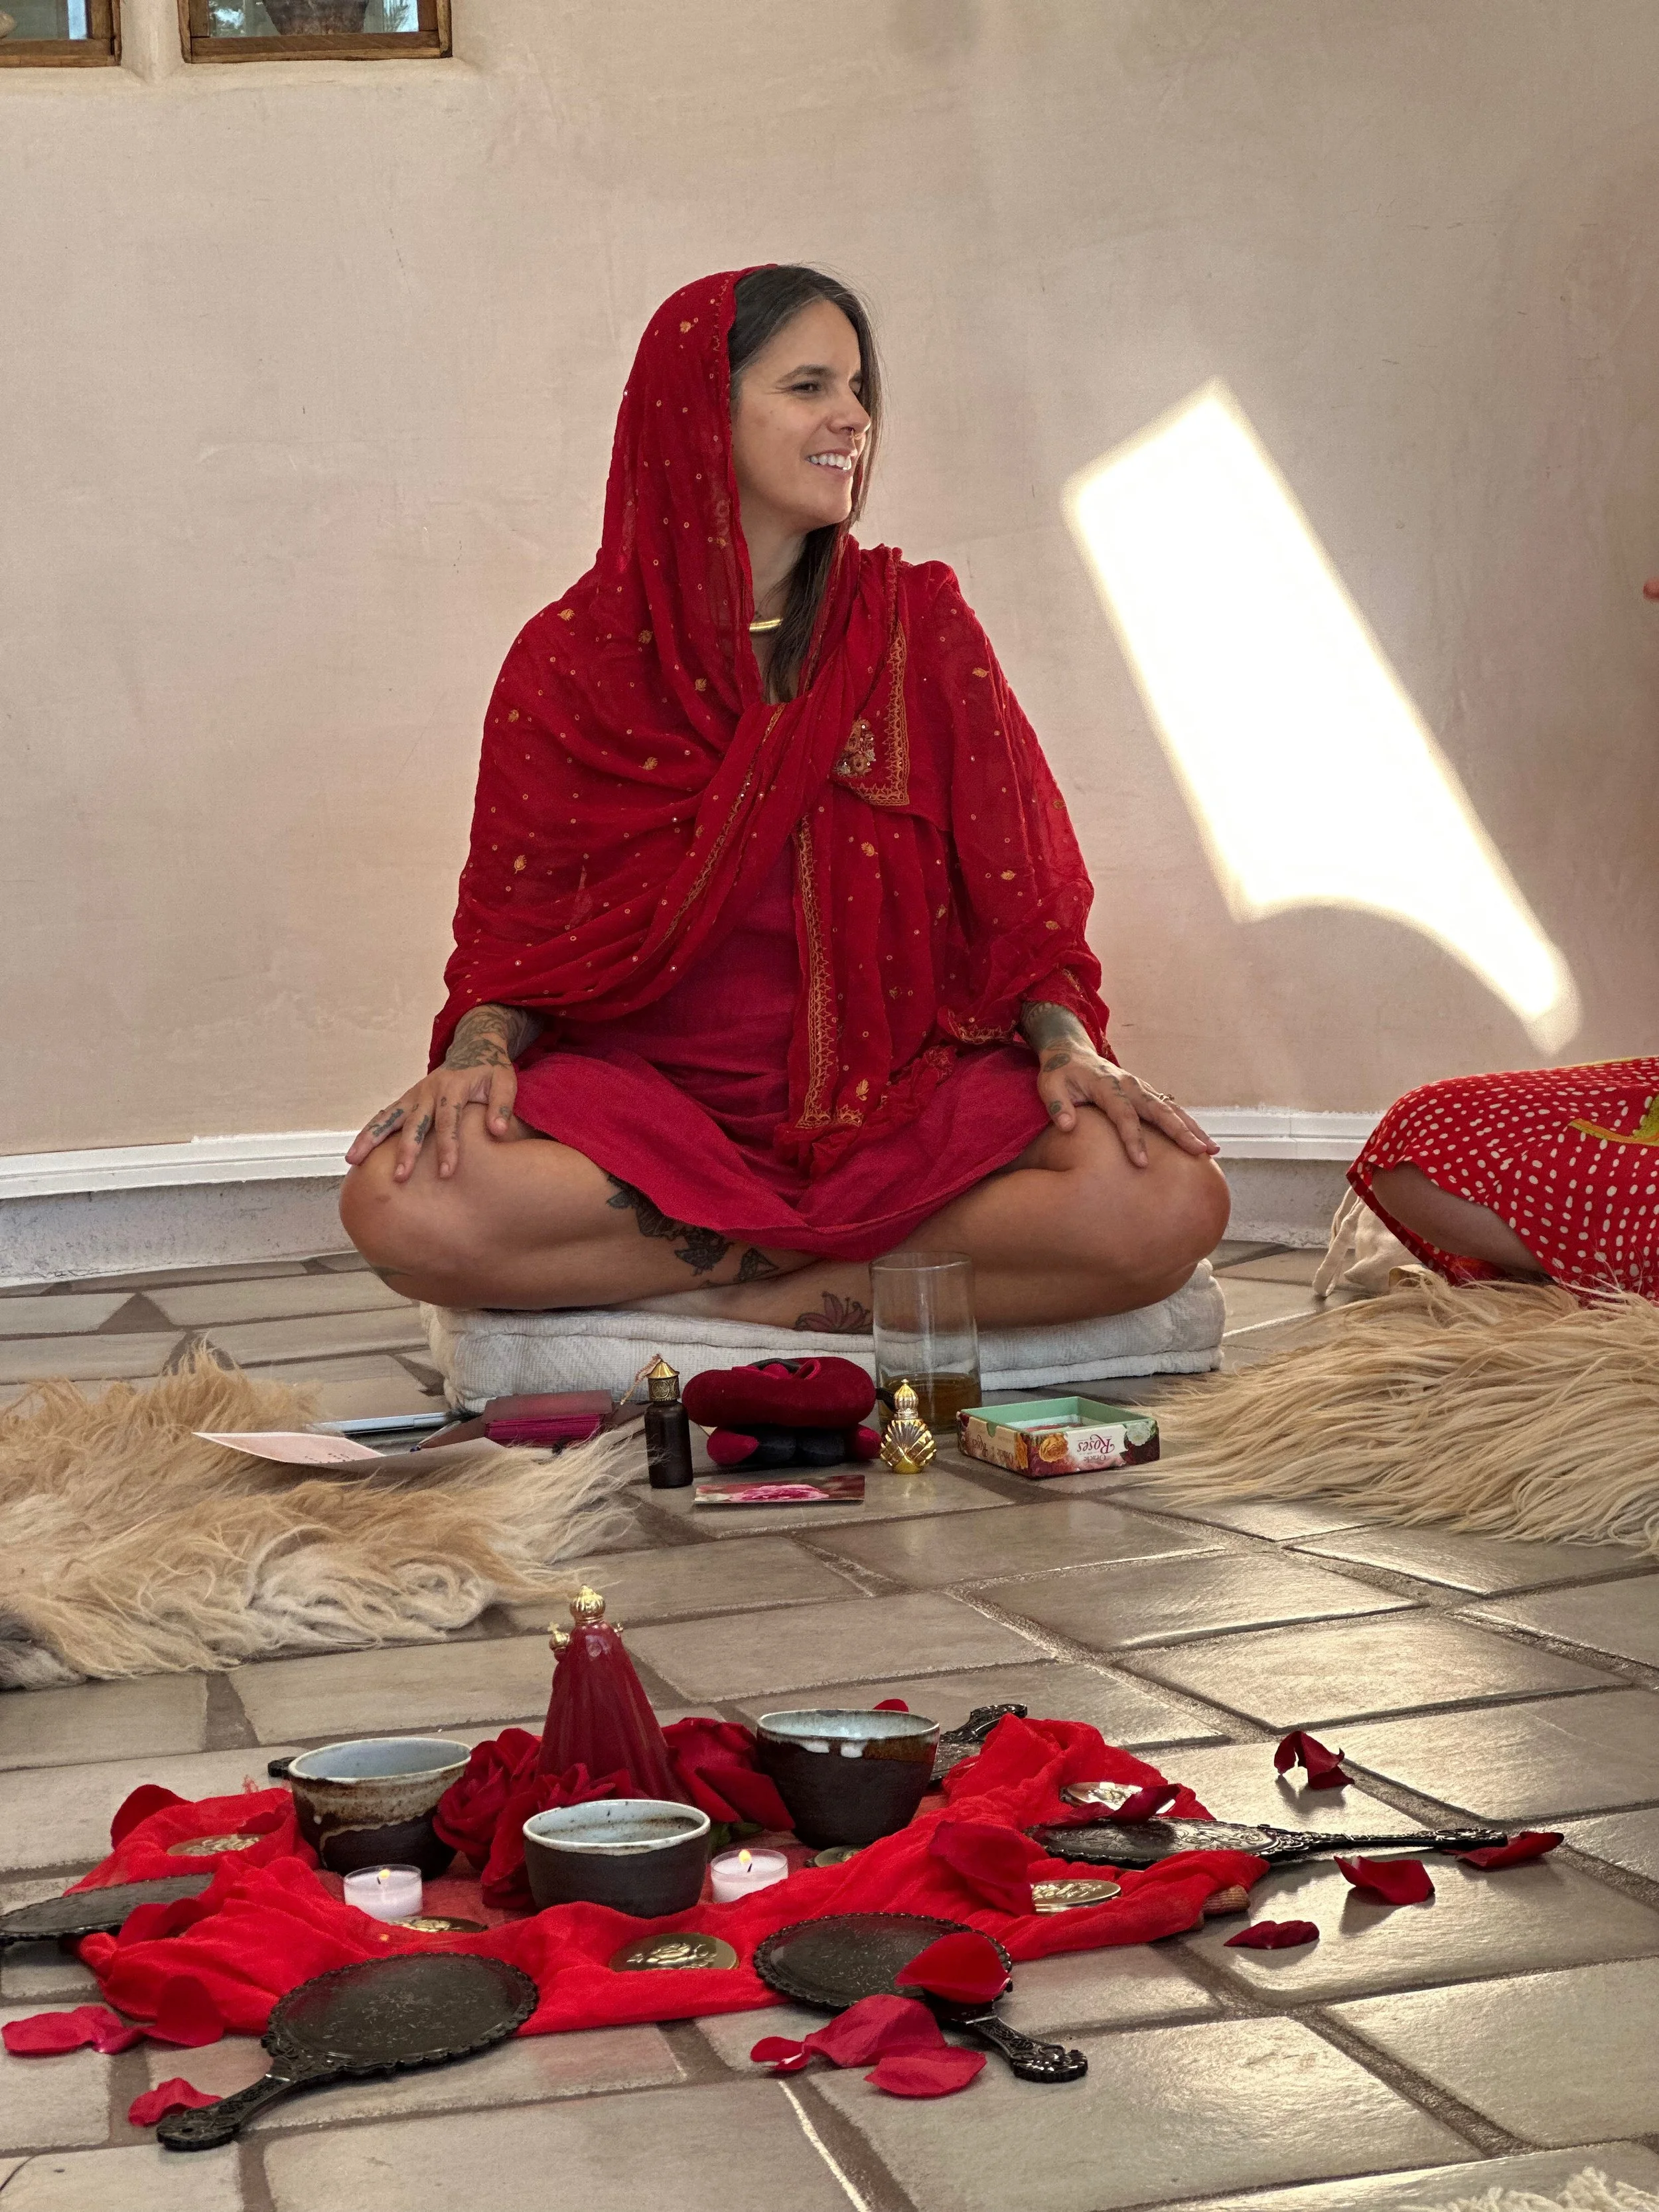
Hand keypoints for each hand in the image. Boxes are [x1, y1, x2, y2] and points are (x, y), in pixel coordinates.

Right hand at [344, 1005, 534, 1181]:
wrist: (473, 1047)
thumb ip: (502, 1105)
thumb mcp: (505, 1081)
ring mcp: (414, 1095)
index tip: (446, 1172)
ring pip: (388, 1117)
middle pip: (414, 1123)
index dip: (448, 1146)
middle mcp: (428, 1091)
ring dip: (370, 1138)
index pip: (449, 1121)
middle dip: (406, 1150)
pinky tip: (355, 1152)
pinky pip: (384, 1116)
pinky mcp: (407, 1099)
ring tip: (352, 1160)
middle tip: (400, 1177)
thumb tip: (498, 1131)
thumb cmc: (491, 1069)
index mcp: (453, 1087)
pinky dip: (369, 1132)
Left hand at [1035, 1047, 1218, 1167]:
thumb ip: (1056, 1105)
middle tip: (1199, 1152)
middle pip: (1159, 1110)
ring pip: (1171, 1110)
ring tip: (1212, 1150)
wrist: (1071, 1053)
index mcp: (1107, 1085)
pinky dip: (1187, 1125)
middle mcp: (1130, 1085)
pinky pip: (1170, 1110)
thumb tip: (1067, 1126)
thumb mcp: (1048, 1085)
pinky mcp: (1146, 1094)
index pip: (1123, 1114)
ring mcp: (1141, 1088)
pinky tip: (1201, 1142)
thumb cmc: (1059, 1073)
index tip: (1142, 1163)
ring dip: (1192, 1129)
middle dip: (1180, 1132)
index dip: (1133, 1138)